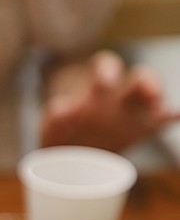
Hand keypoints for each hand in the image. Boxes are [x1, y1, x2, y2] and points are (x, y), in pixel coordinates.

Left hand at [40, 50, 179, 151]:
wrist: (65, 154)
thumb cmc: (60, 133)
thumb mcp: (53, 125)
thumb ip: (56, 117)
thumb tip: (62, 108)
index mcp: (95, 87)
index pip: (106, 65)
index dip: (107, 70)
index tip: (106, 83)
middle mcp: (118, 95)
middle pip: (138, 77)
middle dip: (146, 80)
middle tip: (148, 91)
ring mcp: (131, 113)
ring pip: (151, 97)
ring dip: (157, 99)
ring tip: (159, 109)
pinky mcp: (139, 131)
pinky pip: (158, 123)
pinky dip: (168, 118)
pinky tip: (175, 117)